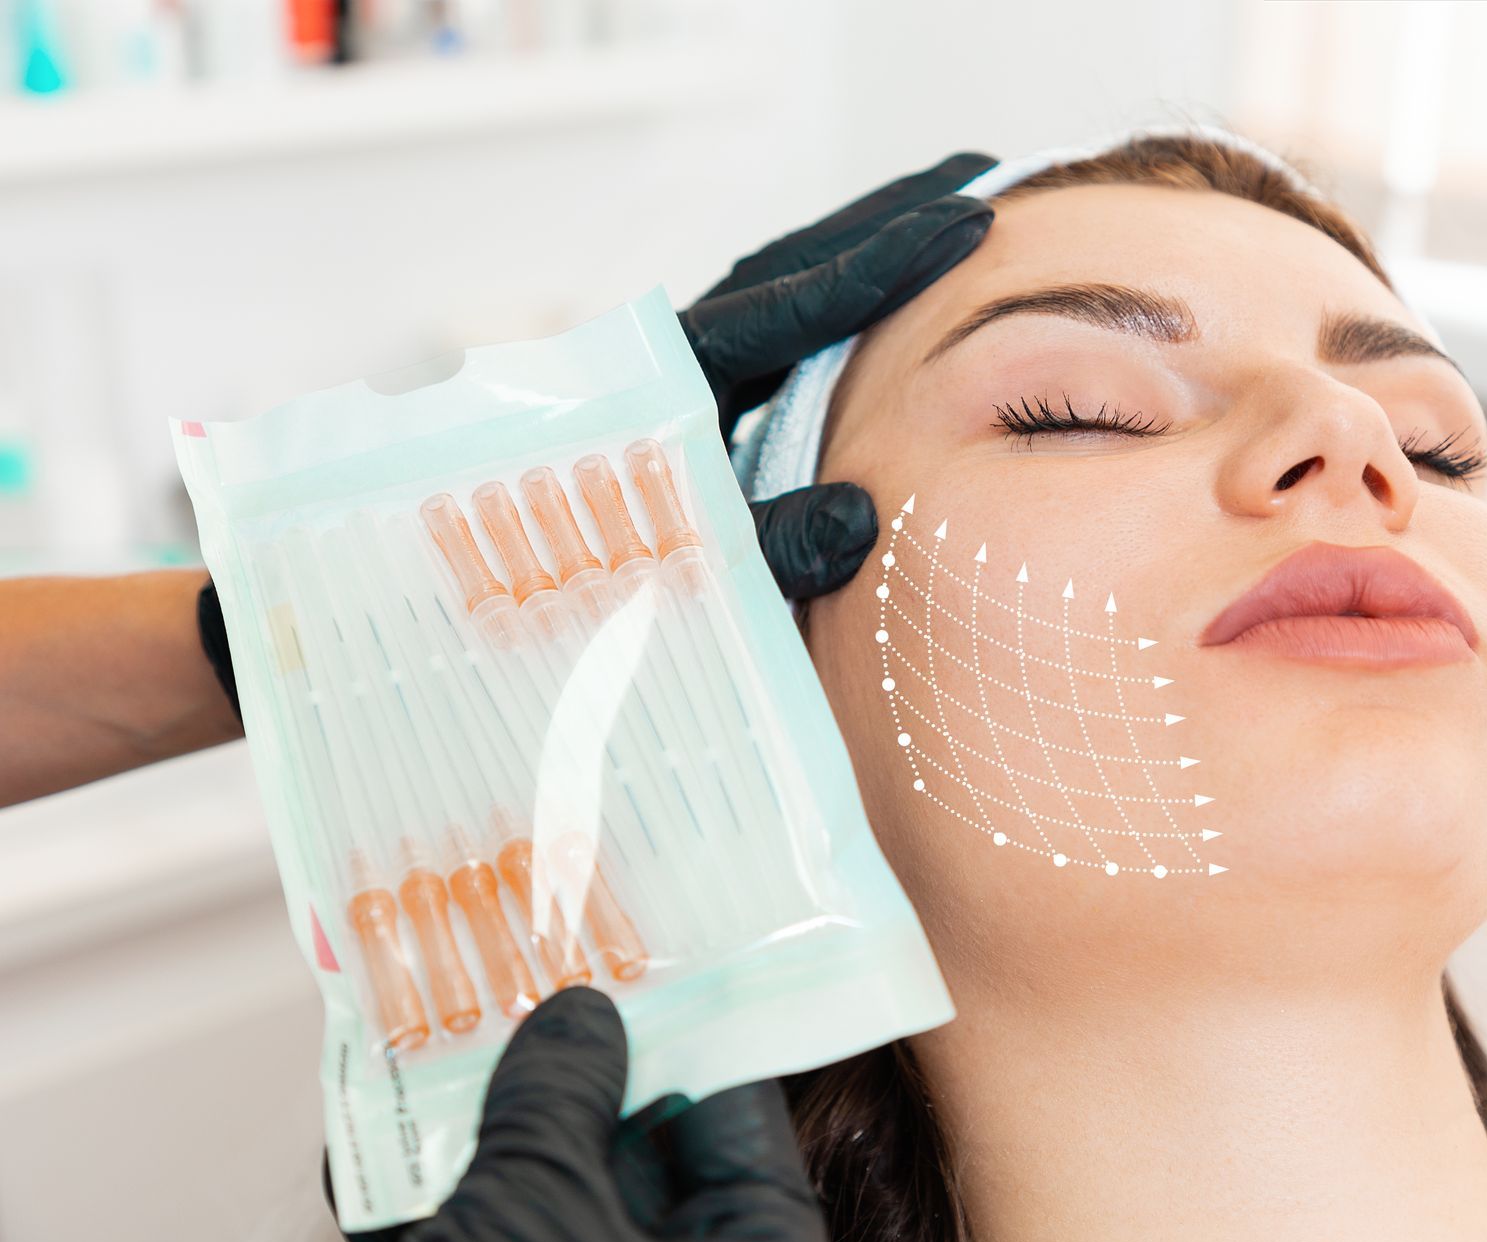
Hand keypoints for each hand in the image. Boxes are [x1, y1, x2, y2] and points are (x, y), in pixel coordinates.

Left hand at [196, 151, 996, 713]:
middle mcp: (646, 384)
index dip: (875, 266)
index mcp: (636, 390)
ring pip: (763, 317)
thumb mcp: (630, 587)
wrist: (342, 641)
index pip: (776, 305)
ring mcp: (651, 413)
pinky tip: (875, 350)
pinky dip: (824, 346)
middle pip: (777, 276)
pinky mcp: (656, 458)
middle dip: (875, 233)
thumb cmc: (474, 618)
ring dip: (853, 274)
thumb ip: (737, 557)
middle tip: (978, 189)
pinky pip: (752, 382)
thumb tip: (852, 518)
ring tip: (944, 239)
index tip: (966, 221)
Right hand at [339, 987, 839, 1241]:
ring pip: (550, 1204)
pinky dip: (436, 1213)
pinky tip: (369, 1153)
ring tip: (422, 1041)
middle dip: (563, 1070)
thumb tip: (580, 1013)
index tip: (624, 944)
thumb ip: (560, 1099)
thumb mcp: (542, 1210)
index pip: (733, 1108)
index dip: (675, 1019)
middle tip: (512, 974)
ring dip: (478, 1132)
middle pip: (637, 1150)